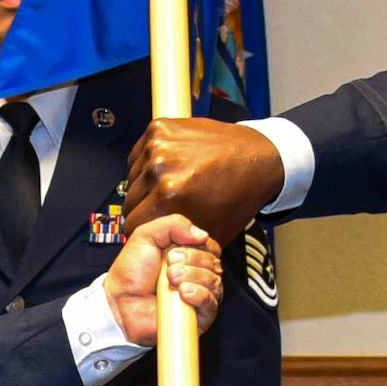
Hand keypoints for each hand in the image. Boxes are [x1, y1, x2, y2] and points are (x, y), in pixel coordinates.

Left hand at [101, 215, 222, 346]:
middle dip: (192, 260)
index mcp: (189, 255)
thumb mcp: (146, 236)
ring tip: (171, 279)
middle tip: (169, 266)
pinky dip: (200, 295)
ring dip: (193, 276)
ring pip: (215, 282)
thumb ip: (173, 224)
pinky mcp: (198, 317)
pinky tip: (183, 292)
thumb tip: (202, 234)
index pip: (211, 246)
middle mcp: (197, 275)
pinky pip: (211, 304)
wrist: (120, 301)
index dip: (198, 245)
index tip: (174, 250)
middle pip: (214, 263)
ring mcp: (199, 296)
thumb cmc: (131, 272)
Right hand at [125, 118, 284, 244]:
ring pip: (133, 177)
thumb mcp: (211, 233)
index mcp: (169, 195)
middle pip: (130, 201)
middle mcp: (160, 168)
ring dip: (146, 185)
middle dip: (143, 209)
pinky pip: (140, 154)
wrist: (256, 158)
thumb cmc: (238, 195)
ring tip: (168, 187)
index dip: (141, 230)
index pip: (131, 224)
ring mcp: (158, 144)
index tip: (149, 229)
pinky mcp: (160, 128)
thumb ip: (180, 245)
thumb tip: (159, 256)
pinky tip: (169, 169)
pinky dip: (148, 163)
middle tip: (161, 209)